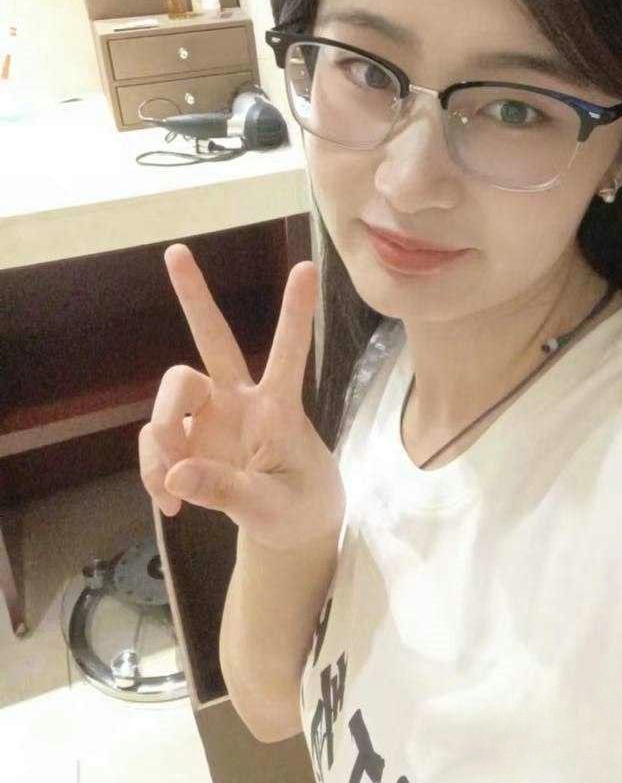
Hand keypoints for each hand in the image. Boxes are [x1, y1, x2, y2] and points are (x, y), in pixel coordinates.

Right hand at [138, 243, 344, 551]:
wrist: (288, 531)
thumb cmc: (296, 505)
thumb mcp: (271, 508)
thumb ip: (227, 492)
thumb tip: (176, 472)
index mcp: (279, 407)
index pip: (289, 353)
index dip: (295, 312)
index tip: (307, 267)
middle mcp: (241, 399)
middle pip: (213, 338)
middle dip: (194, 296)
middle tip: (176, 251)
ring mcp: (211, 416)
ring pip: (173, 392)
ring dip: (164, 432)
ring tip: (175, 484)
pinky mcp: (187, 440)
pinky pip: (155, 442)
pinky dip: (153, 471)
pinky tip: (170, 502)